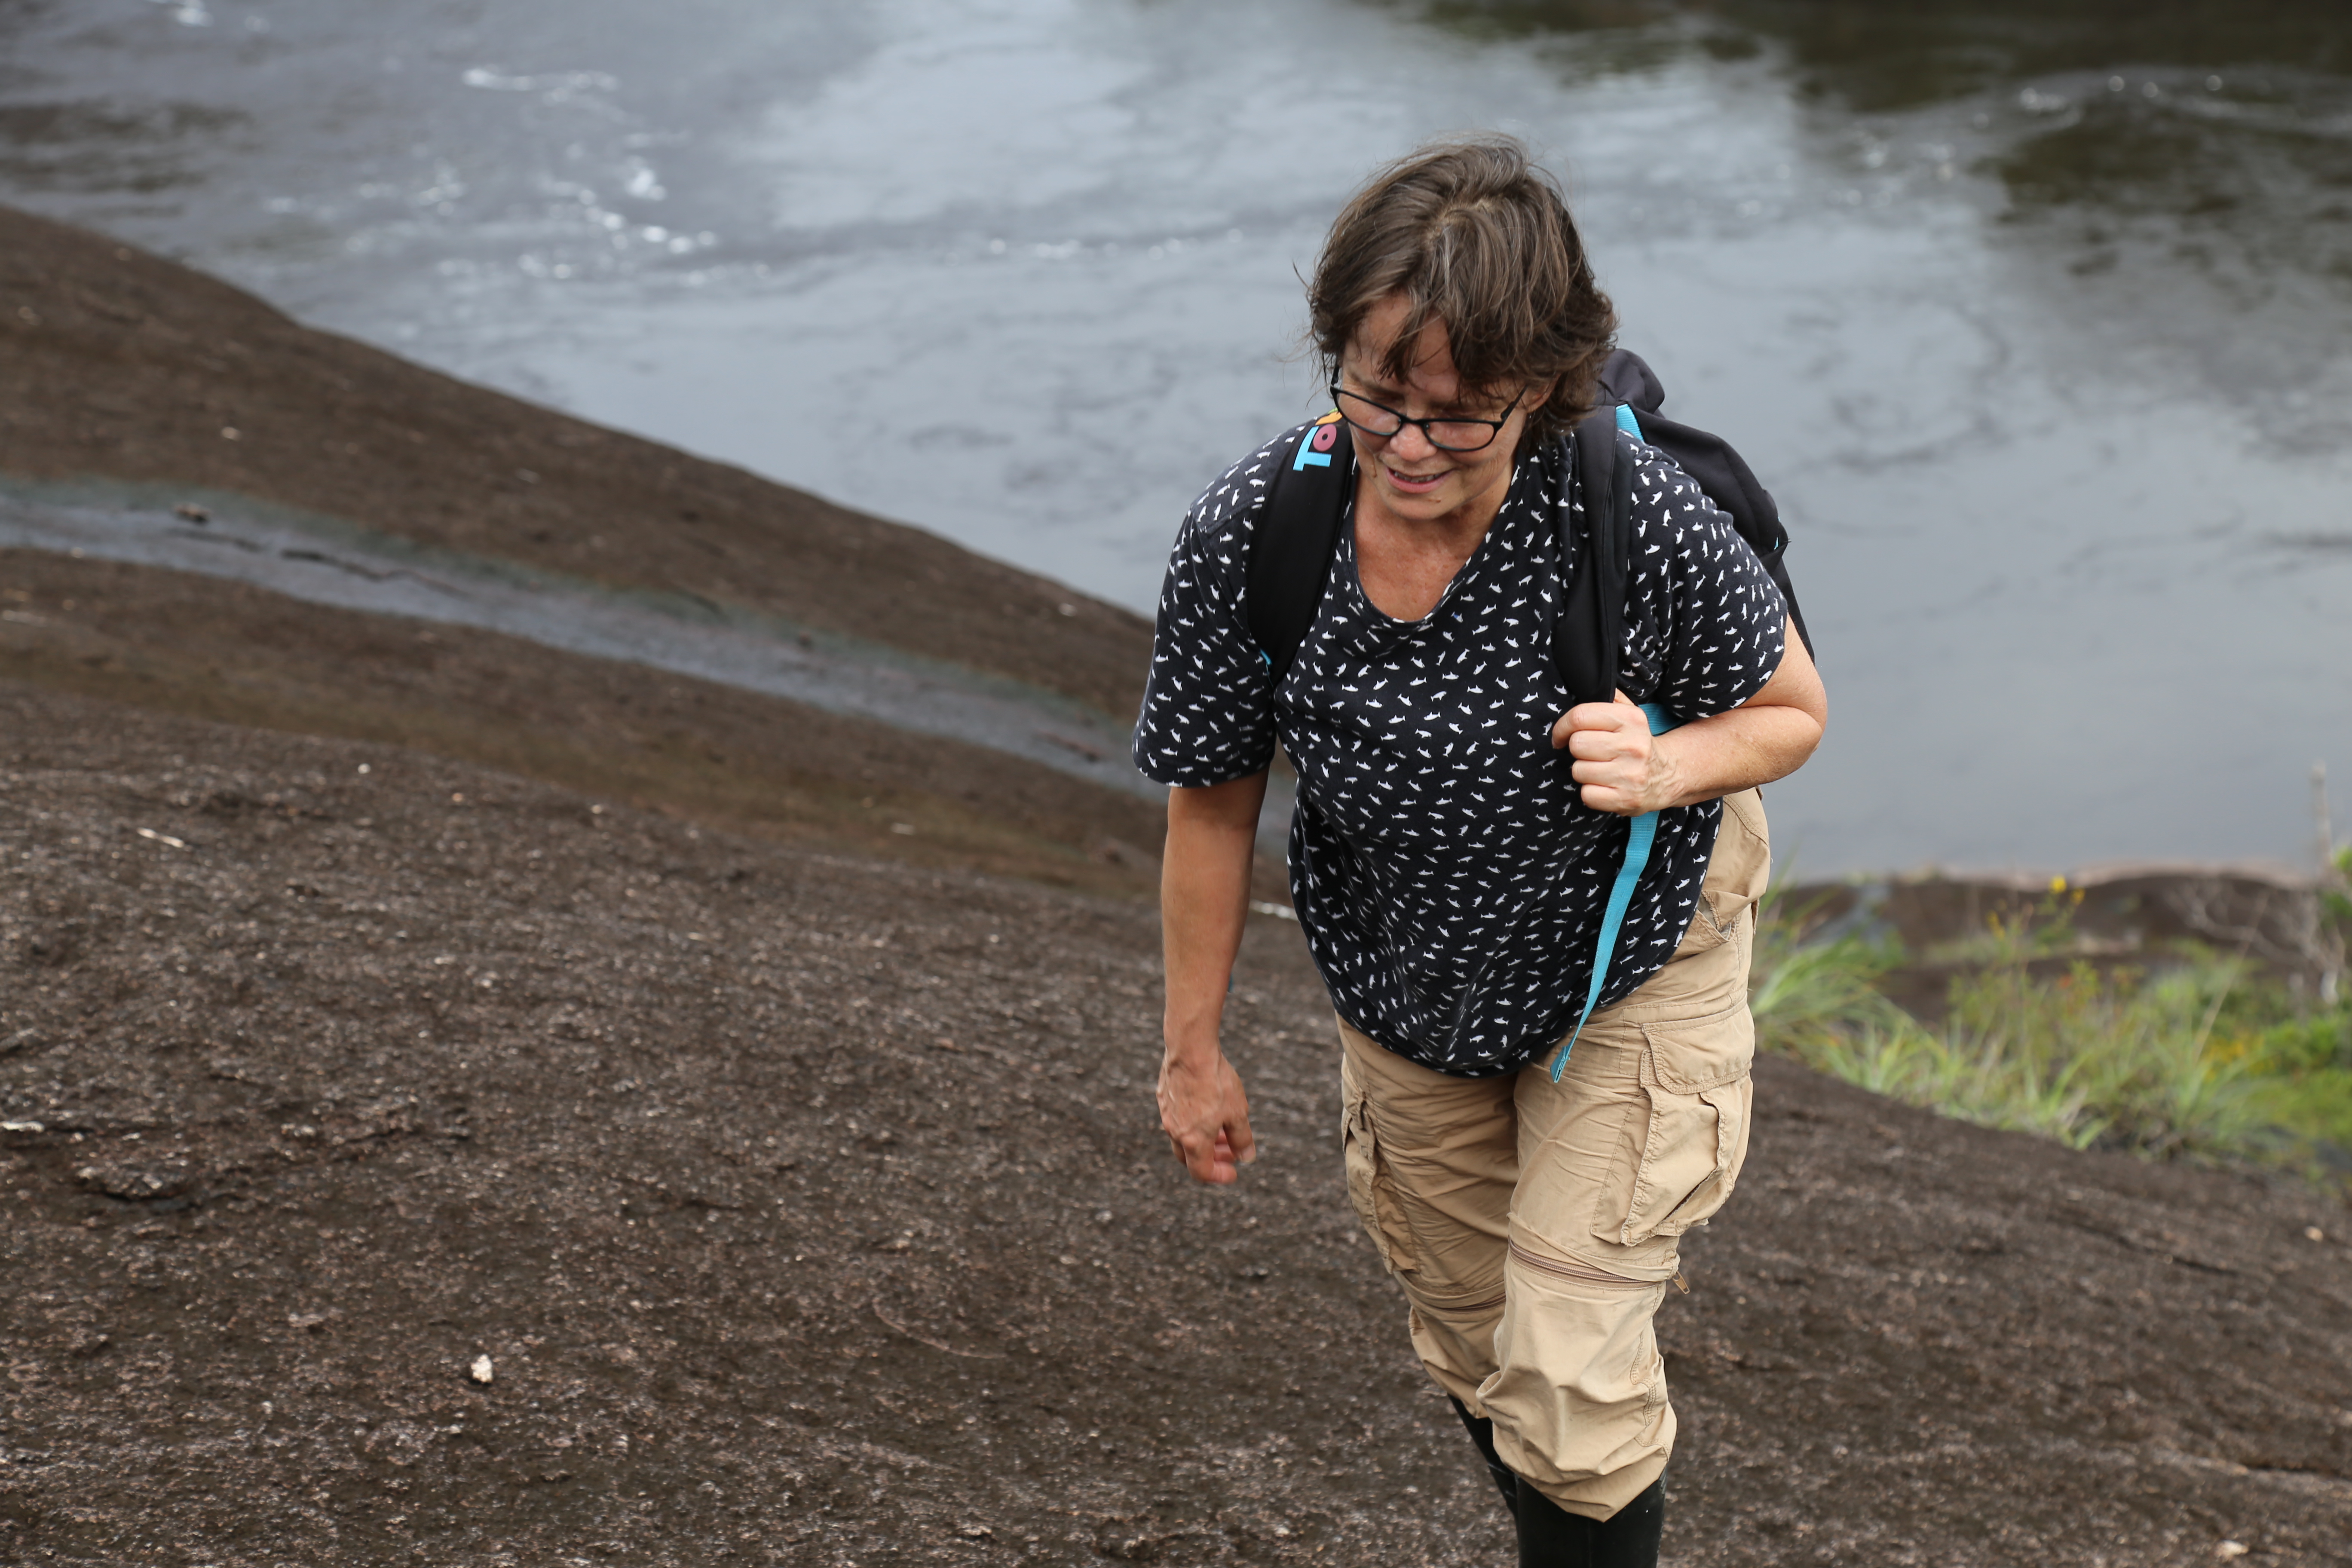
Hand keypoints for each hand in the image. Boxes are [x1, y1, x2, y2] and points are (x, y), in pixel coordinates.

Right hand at [1157, 1048, 1256, 1185]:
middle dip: (1212, 1158)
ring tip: (1223, 1129)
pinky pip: (1177, 1117)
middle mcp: (1175, 1131)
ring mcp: (1167, 1113)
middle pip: (1189, 1157)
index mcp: (1193, 1140)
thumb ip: (1242, 1139)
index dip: (1219, 1176)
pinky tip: (1207, 1108)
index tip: (1233, 1171)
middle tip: (1231, 1150)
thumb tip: (1246, 1157)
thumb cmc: (1216, 1082)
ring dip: (1203, 1139)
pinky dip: (1193, 1122)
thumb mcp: (1237, 1113)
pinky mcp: (1164, 1096)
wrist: (1191, 1050)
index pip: (1201, 1172)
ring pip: (1183, 1136)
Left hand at [1551, 692, 1673, 814]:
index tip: (1561, 736)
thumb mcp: (1630, 714)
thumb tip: (1584, 685)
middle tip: (1590, 754)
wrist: (1667, 775)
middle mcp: (1633, 746)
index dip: (1562, 727)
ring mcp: (1630, 775)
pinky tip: (1604, 786)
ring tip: (1600, 770)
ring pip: (1578, 771)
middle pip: (1577, 744)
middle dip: (1578, 751)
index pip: (1580, 716)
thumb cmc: (1637, 743)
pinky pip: (1587, 794)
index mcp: (1631, 720)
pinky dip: (1591, 792)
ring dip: (1583, 772)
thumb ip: (1609, 698)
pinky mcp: (1626, 799)